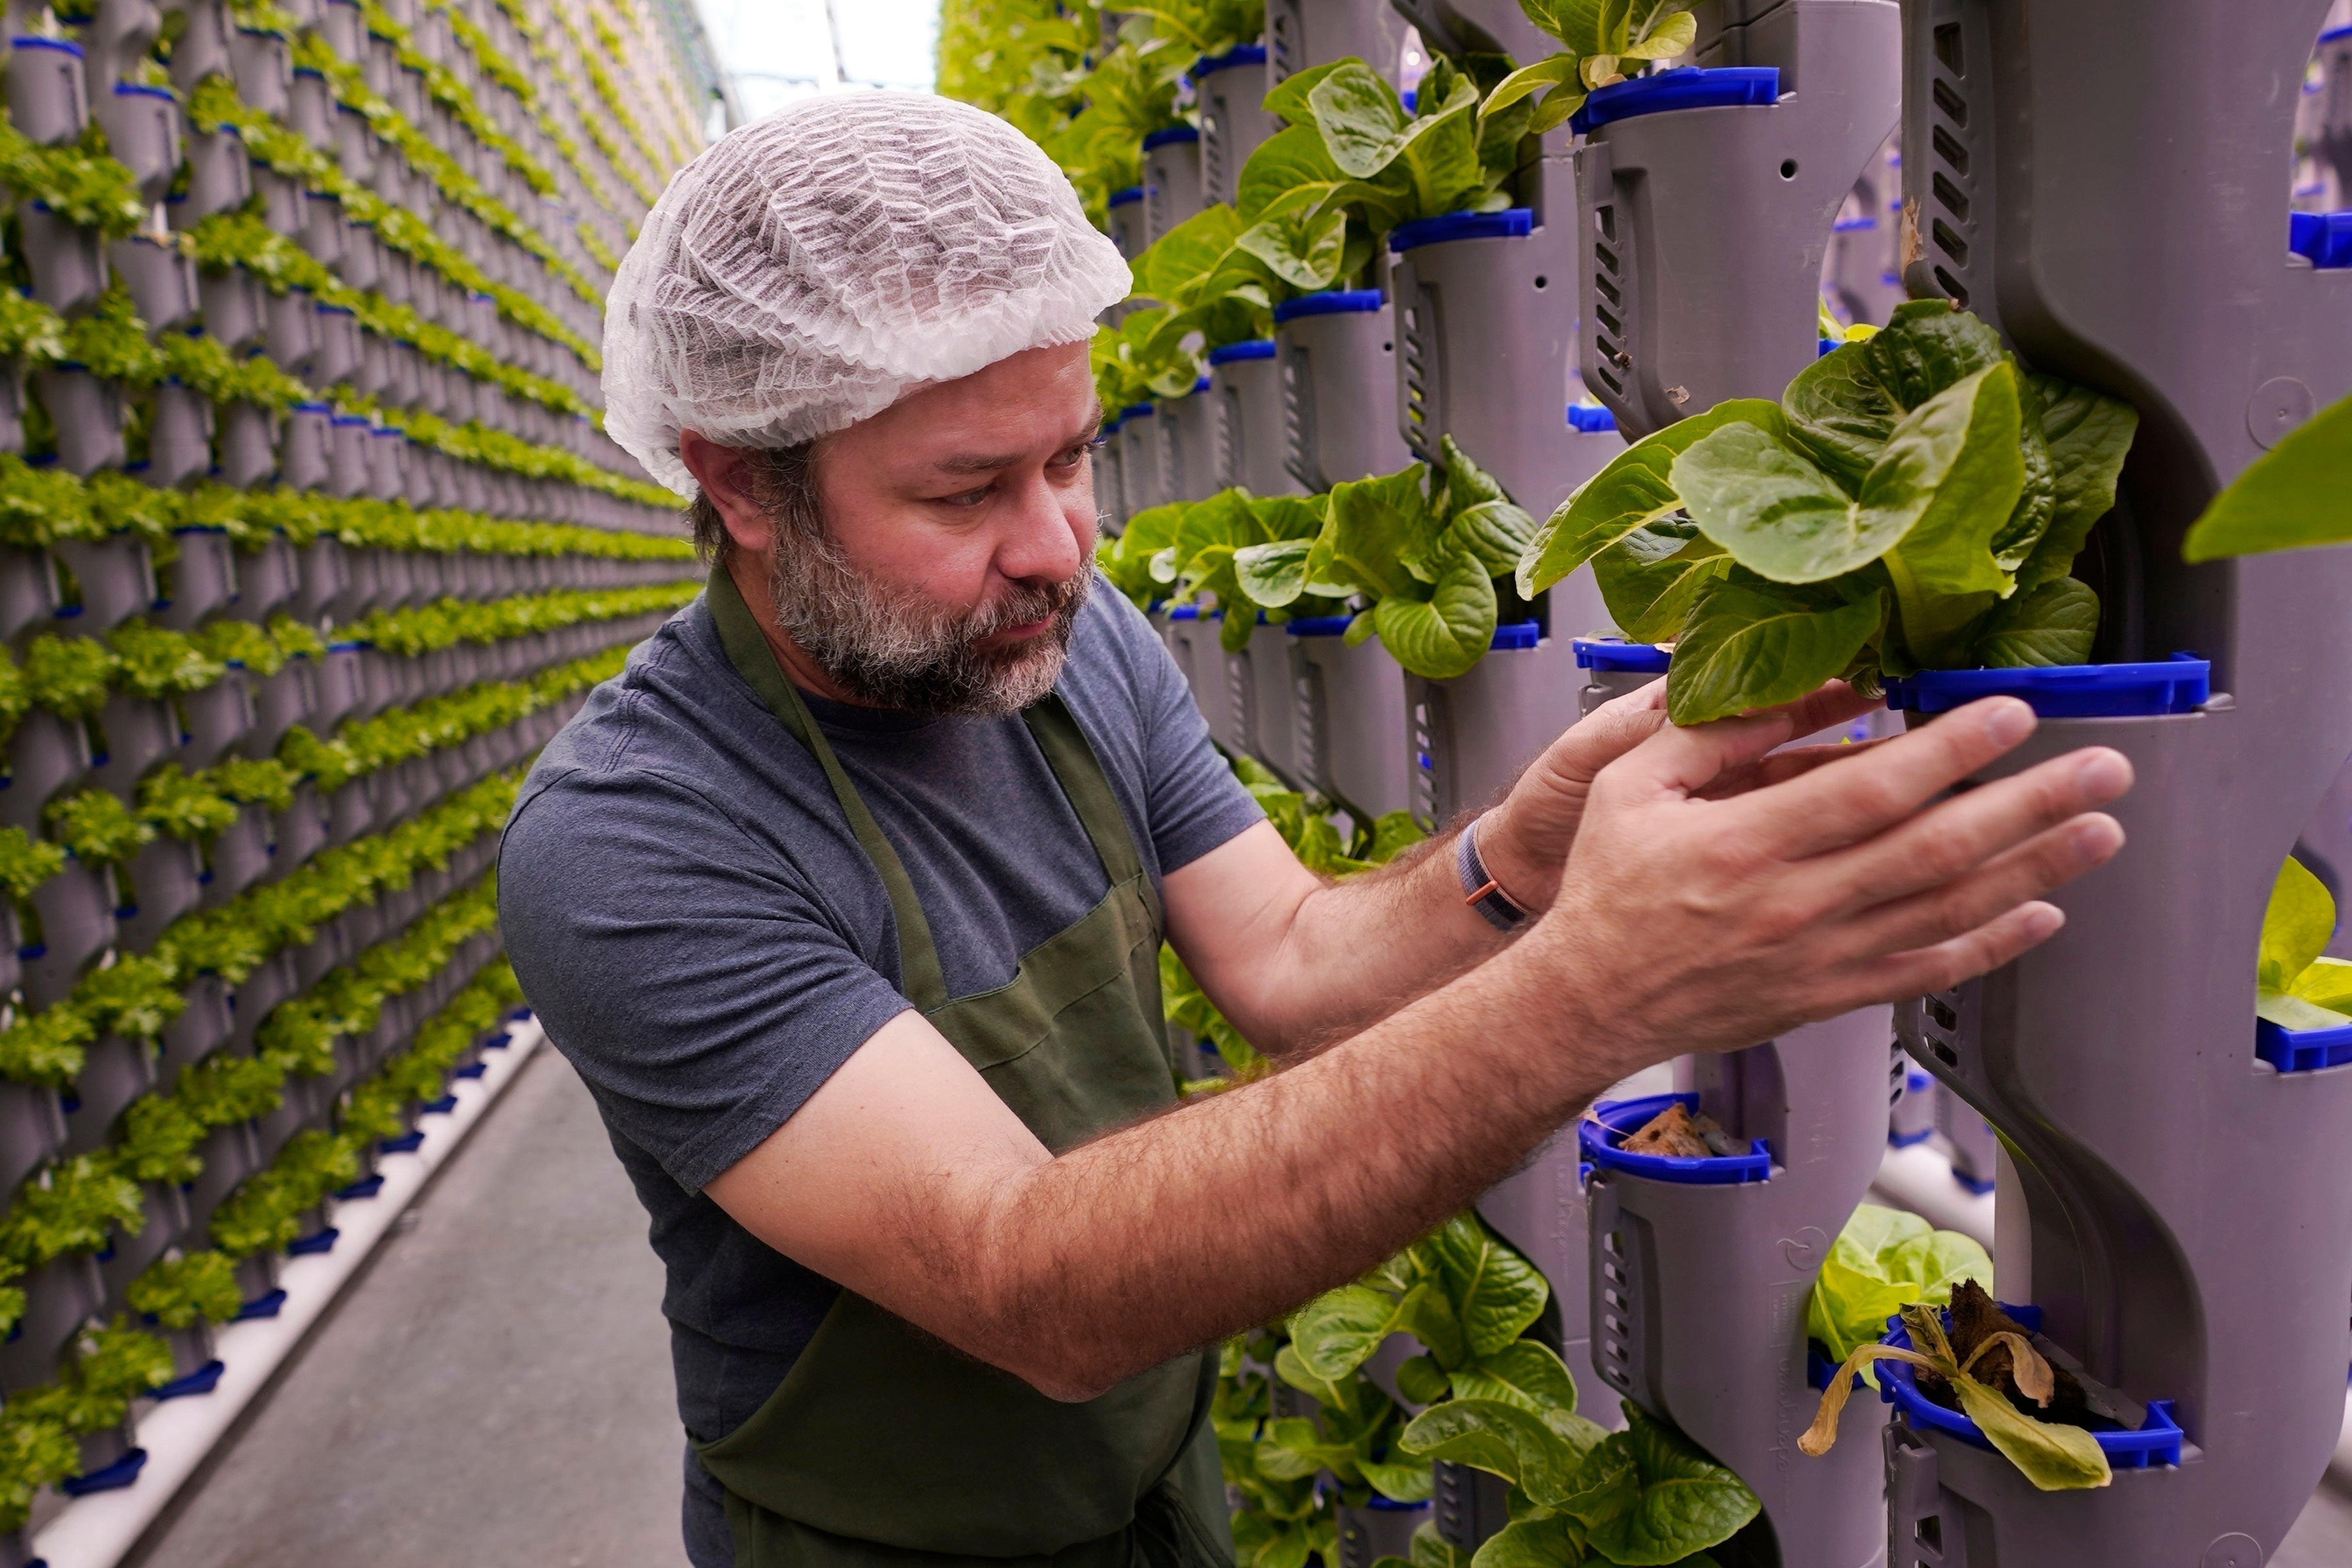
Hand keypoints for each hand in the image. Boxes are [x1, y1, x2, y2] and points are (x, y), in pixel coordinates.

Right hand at [1530, 695, 2131, 1078]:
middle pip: (1933, 851)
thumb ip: (1715, 732)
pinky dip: (1992, 945)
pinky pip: (1927, 972)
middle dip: (2028, 805)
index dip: (1948, 750)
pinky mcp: (1831, 997)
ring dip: (2034, 870)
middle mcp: (1793, 907)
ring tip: (2099, 832)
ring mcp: (1819, 959)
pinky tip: (2042, 913)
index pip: (1868, 793)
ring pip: (1947, 911)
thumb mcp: (1630, 786)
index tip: (2009, 713)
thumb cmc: (1609, 889)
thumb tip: (1808, 689)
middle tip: (2101, 770)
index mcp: (1742, 846)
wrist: (1589, 1001)